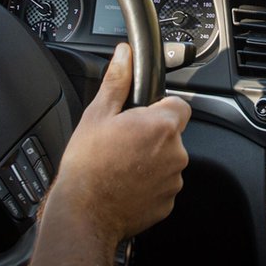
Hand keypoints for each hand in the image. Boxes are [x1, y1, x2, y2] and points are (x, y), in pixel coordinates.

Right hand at [50, 43, 190, 243]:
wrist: (86, 211)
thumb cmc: (89, 162)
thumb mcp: (97, 113)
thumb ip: (117, 81)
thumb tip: (124, 54)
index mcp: (161, 126)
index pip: (179, 105)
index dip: (159, 106)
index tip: (140, 113)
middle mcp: (176, 153)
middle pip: (171, 133)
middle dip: (151, 133)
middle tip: (121, 138)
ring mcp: (174, 181)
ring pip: (166, 159)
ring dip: (150, 157)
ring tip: (119, 161)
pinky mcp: (168, 203)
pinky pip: (162, 183)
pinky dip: (148, 181)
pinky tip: (124, 180)